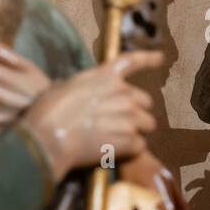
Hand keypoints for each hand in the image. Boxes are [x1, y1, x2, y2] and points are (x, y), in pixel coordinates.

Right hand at [20, 50, 162, 178]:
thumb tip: (79, 93)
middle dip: (136, 112)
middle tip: (118, 124)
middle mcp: (122, 93)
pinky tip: (112, 152)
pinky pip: (140, 146)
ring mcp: (129, 116)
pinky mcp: (130, 140)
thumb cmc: (48, 113)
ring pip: (147, 125)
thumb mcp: (61, 88)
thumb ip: (81, 88)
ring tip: (114, 140)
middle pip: (145, 102)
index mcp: (105, 77)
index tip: (161, 57)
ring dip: (135, 132)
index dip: (149, 58)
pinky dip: (130, 151)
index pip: (132, 61)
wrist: (49, 138)